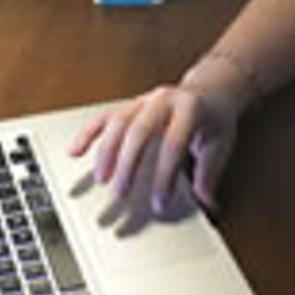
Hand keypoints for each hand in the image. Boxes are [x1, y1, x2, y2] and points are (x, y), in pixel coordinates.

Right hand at [68, 81, 240, 213]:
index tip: (159, 202)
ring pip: (118, 122)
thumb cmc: (214, 118)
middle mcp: (164, 100)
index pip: (173, 144)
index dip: (164, 175)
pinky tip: (75, 151)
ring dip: (107, 152)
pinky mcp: (130, 104)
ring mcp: (144, 100)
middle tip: (120, 195)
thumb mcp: (220, 145)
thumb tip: (206, 205)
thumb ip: (209, 176)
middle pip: (139, 132)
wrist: (211, 89)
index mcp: (190, 108)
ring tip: (101, 179)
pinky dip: (88, 134)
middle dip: (128, 165)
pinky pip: (105, 117)